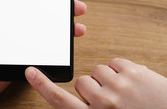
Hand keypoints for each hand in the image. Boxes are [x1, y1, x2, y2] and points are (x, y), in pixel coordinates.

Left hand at [0, 0, 86, 108]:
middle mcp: (12, 25)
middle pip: (41, 11)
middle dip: (60, 8)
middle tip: (75, 6)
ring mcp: (20, 41)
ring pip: (46, 28)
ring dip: (63, 26)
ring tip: (77, 26)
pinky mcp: (25, 55)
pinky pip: (44, 46)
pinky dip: (57, 43)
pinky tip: (66, 42)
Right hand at [26, 58, 166, 108]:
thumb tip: (88, 91)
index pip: (61, 101)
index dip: (43, 86)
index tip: (31, 72)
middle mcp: (104, 103)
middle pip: (83, 81)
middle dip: (94, 87)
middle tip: (110, 97)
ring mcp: (120, 86)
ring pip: (100, 69)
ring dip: (109, 77)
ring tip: (125, 90)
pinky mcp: (134, 72)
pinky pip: (116, 62)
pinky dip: (122, 69)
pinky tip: (134, 82)